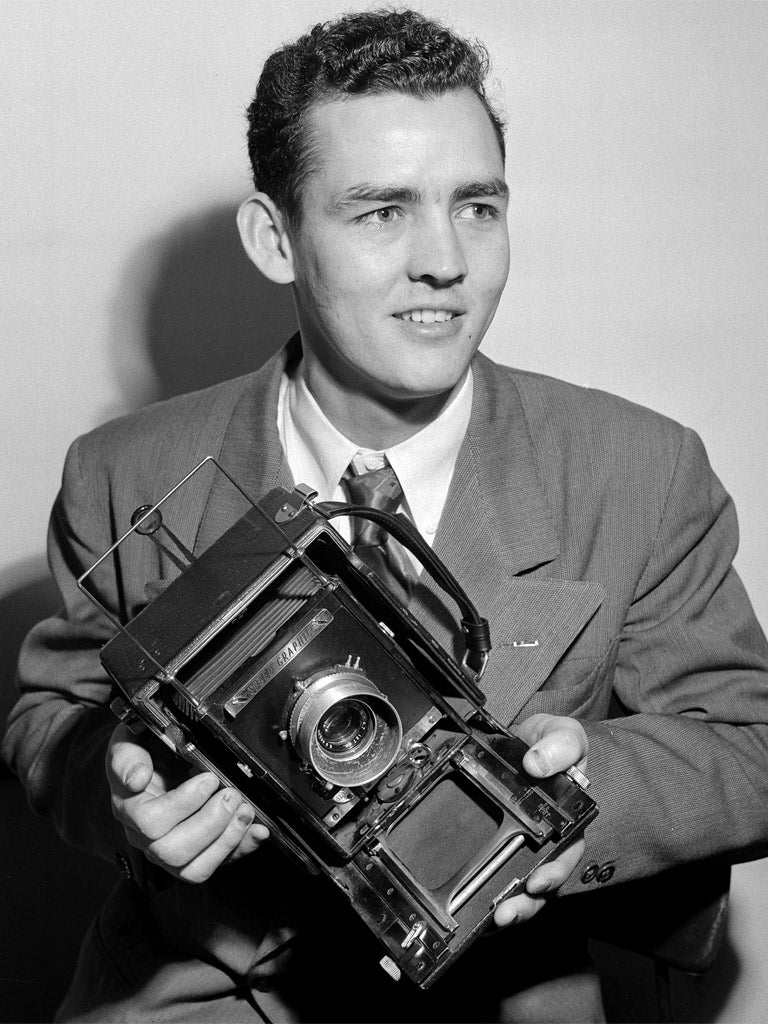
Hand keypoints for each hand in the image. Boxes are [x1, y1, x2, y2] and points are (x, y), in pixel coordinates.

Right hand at [106, 723, 268, 883]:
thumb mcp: (128, 742)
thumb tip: (137, 778)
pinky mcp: (197, 854)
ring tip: (245, 809)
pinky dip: (242, 848)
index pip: (150, 823)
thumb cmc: (143, 750)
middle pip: (173, 852)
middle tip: (231, 794)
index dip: (184, 804)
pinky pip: (219, 863)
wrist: (156, 758)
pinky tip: (258, 830)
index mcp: (129, 808)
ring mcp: (171, 850)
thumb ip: (126, 757)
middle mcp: (146, 838)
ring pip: (195, 868)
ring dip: (227, 840)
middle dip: (211, 824)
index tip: (208, 778)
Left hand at [493, 713, 587, 927]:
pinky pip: (495, 874)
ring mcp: (524, 846)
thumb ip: (558, 745)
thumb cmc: (552, 742)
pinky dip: (487, 895)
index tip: (537, 882)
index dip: (554, 873)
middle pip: (541, 881)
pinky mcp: (500, 844)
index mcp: (569, 819)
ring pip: (520, 887)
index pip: (566, 854)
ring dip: (509, 907)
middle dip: (526, 903)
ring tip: (492, 919)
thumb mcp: (563, 734)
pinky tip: (474, 911)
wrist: (529, 740)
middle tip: (505, 913)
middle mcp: (548, 840)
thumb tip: (537, 764)